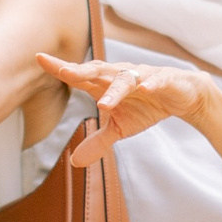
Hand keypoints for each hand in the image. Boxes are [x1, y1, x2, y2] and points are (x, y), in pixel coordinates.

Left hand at [36, 52, 215, 163]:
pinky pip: (156, 81)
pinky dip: (150, 85)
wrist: (183, 96)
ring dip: (115, 90)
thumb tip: (73, 162)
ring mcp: (143, 77)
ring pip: (126, 80)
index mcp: (105, 85)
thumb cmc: (145, 106)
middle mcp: (120, 76)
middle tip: (63, 72)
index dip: (60, 67)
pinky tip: (145, 90)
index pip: (79, 76)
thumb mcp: (120, 128)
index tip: (39, 58)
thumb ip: (97, 142)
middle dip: (81, 71)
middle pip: (97, 71)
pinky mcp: (165, 80)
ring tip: (104, 104)